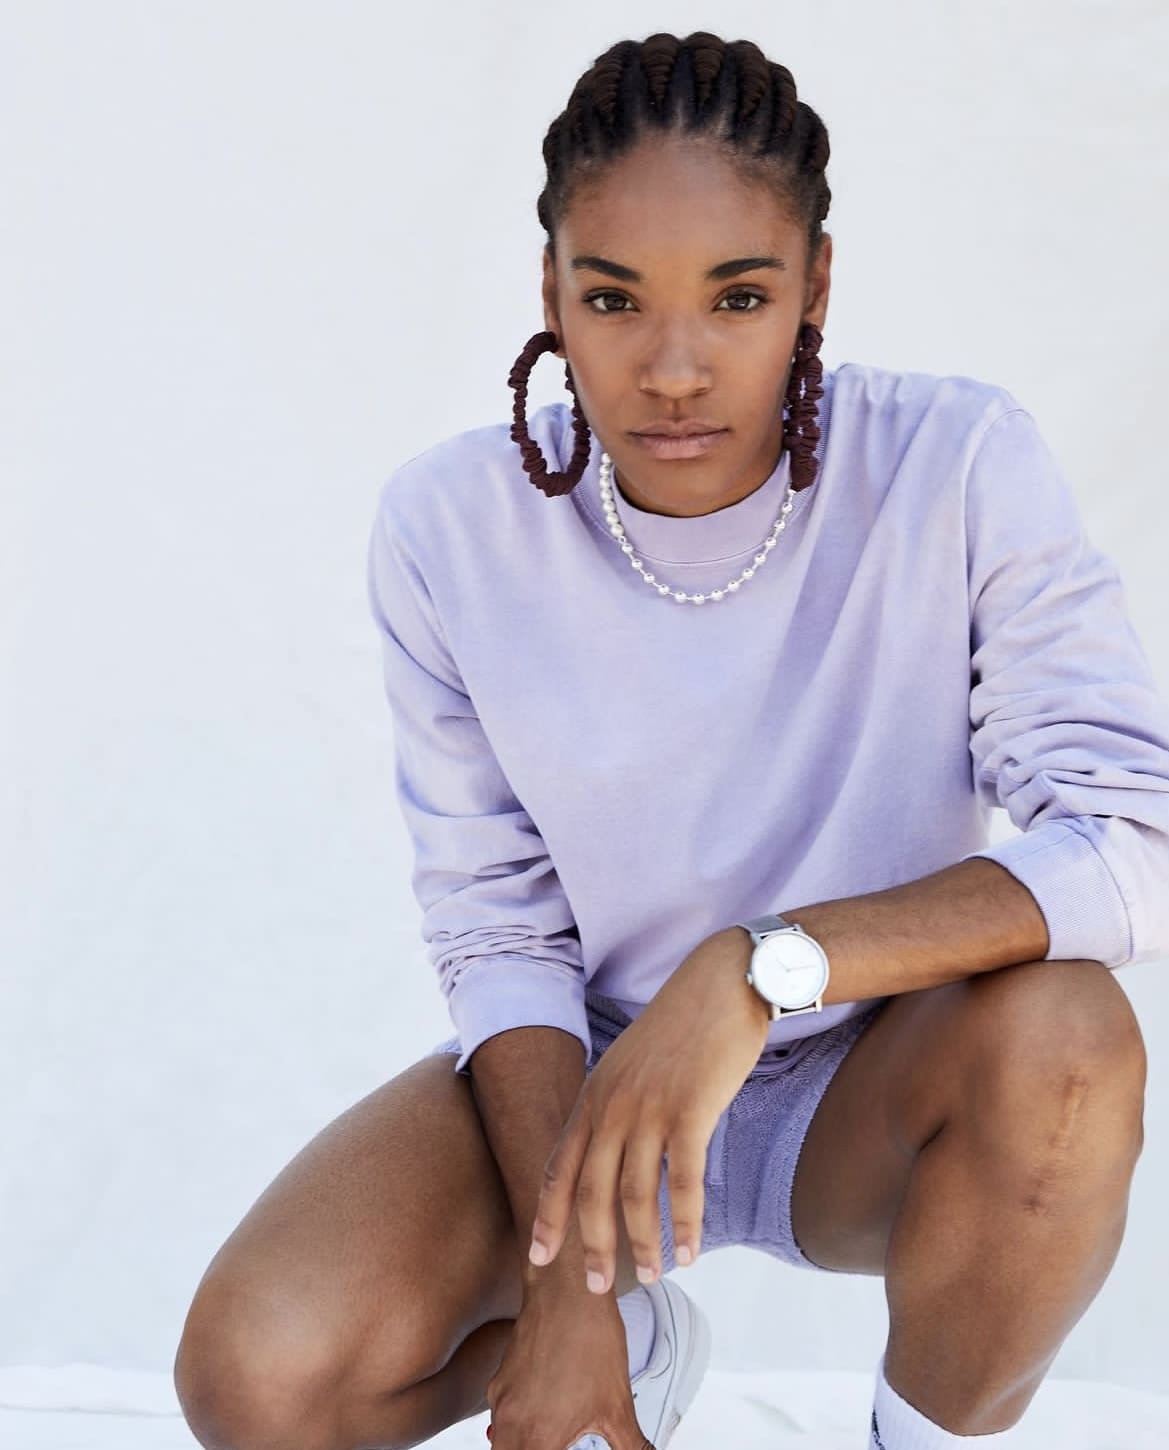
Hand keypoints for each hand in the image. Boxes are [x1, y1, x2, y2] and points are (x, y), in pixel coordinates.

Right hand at [485, 1285, 652, 1449]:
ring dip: (521, 1446)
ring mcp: (500, 1398)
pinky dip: (517, 1424)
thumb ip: (632, 1447)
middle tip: (556, 1447)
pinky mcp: (500, 1379)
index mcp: (538, 1437)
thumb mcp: (619, 1407)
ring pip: (500, 1441)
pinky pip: (501, 1414)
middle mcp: (510, 1421)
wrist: (567, 1291)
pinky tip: (543, 1413)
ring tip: (550, 1439)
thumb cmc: (591, 1341)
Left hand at [527, 928, 769, 1294]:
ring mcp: (649, 1108)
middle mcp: (612, 1105)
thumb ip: (617, 1107)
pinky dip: (684, 1223)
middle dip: (591, 1246)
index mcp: (594, 1095)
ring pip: (635, 1195)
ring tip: (651, 1277)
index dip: (548, 1217)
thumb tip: (615, 1156)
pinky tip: (688, 1251)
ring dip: (642, 1243)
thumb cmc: (682, 1028)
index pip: (558, 1167)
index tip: (540, 1258)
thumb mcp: (632, 1065)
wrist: (722, 983)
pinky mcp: (690, 1111)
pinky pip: (683, 1182)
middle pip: (590, 1192)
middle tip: (598, 1290)